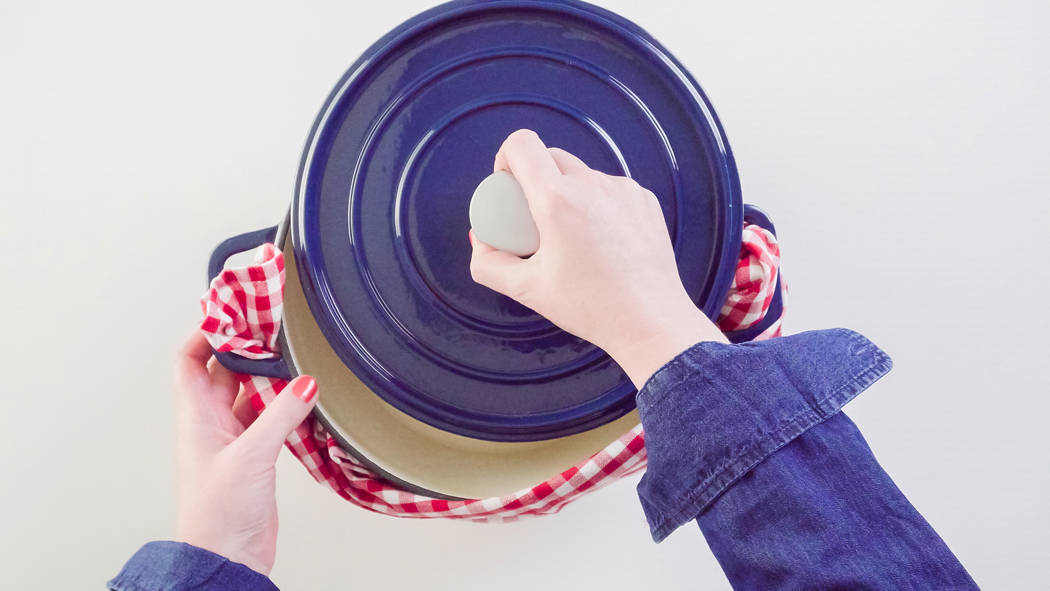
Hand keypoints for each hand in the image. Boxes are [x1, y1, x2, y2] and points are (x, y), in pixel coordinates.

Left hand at [173, 331, 316, 574]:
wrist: (227, 559)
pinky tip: (305, 399)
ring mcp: (235, 440)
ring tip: (296, 355)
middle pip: (225, 370)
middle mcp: (212, 423)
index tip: (236, 312)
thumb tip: (306, 382)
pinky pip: (270, 418)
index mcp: (196, 417)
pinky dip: (286, 405)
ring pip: (251, 392)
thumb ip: (280, 415)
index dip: (207, 333)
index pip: (189, 360)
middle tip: (276, 326)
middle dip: (248, 348)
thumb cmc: (218, 513)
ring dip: (271, 376)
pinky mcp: (256, 456)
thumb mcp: (251, 456)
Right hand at [469, 130, 726, 387]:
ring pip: (583, 174)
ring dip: (568, 192)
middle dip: (535, 177)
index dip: (507, 157)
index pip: (523, 144)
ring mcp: (624, 189)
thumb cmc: (590, 308)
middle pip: (551, 156)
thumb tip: (480, 239)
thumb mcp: (527, 290)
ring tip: (571, 234)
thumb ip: (489, 264)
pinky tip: (601, 240)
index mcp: (558, 201)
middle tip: (534, 217)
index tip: (508, 186)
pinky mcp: (645, 200)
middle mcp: (593, 184)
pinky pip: (610, 189)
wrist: (651, 322)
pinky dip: (598, 204)